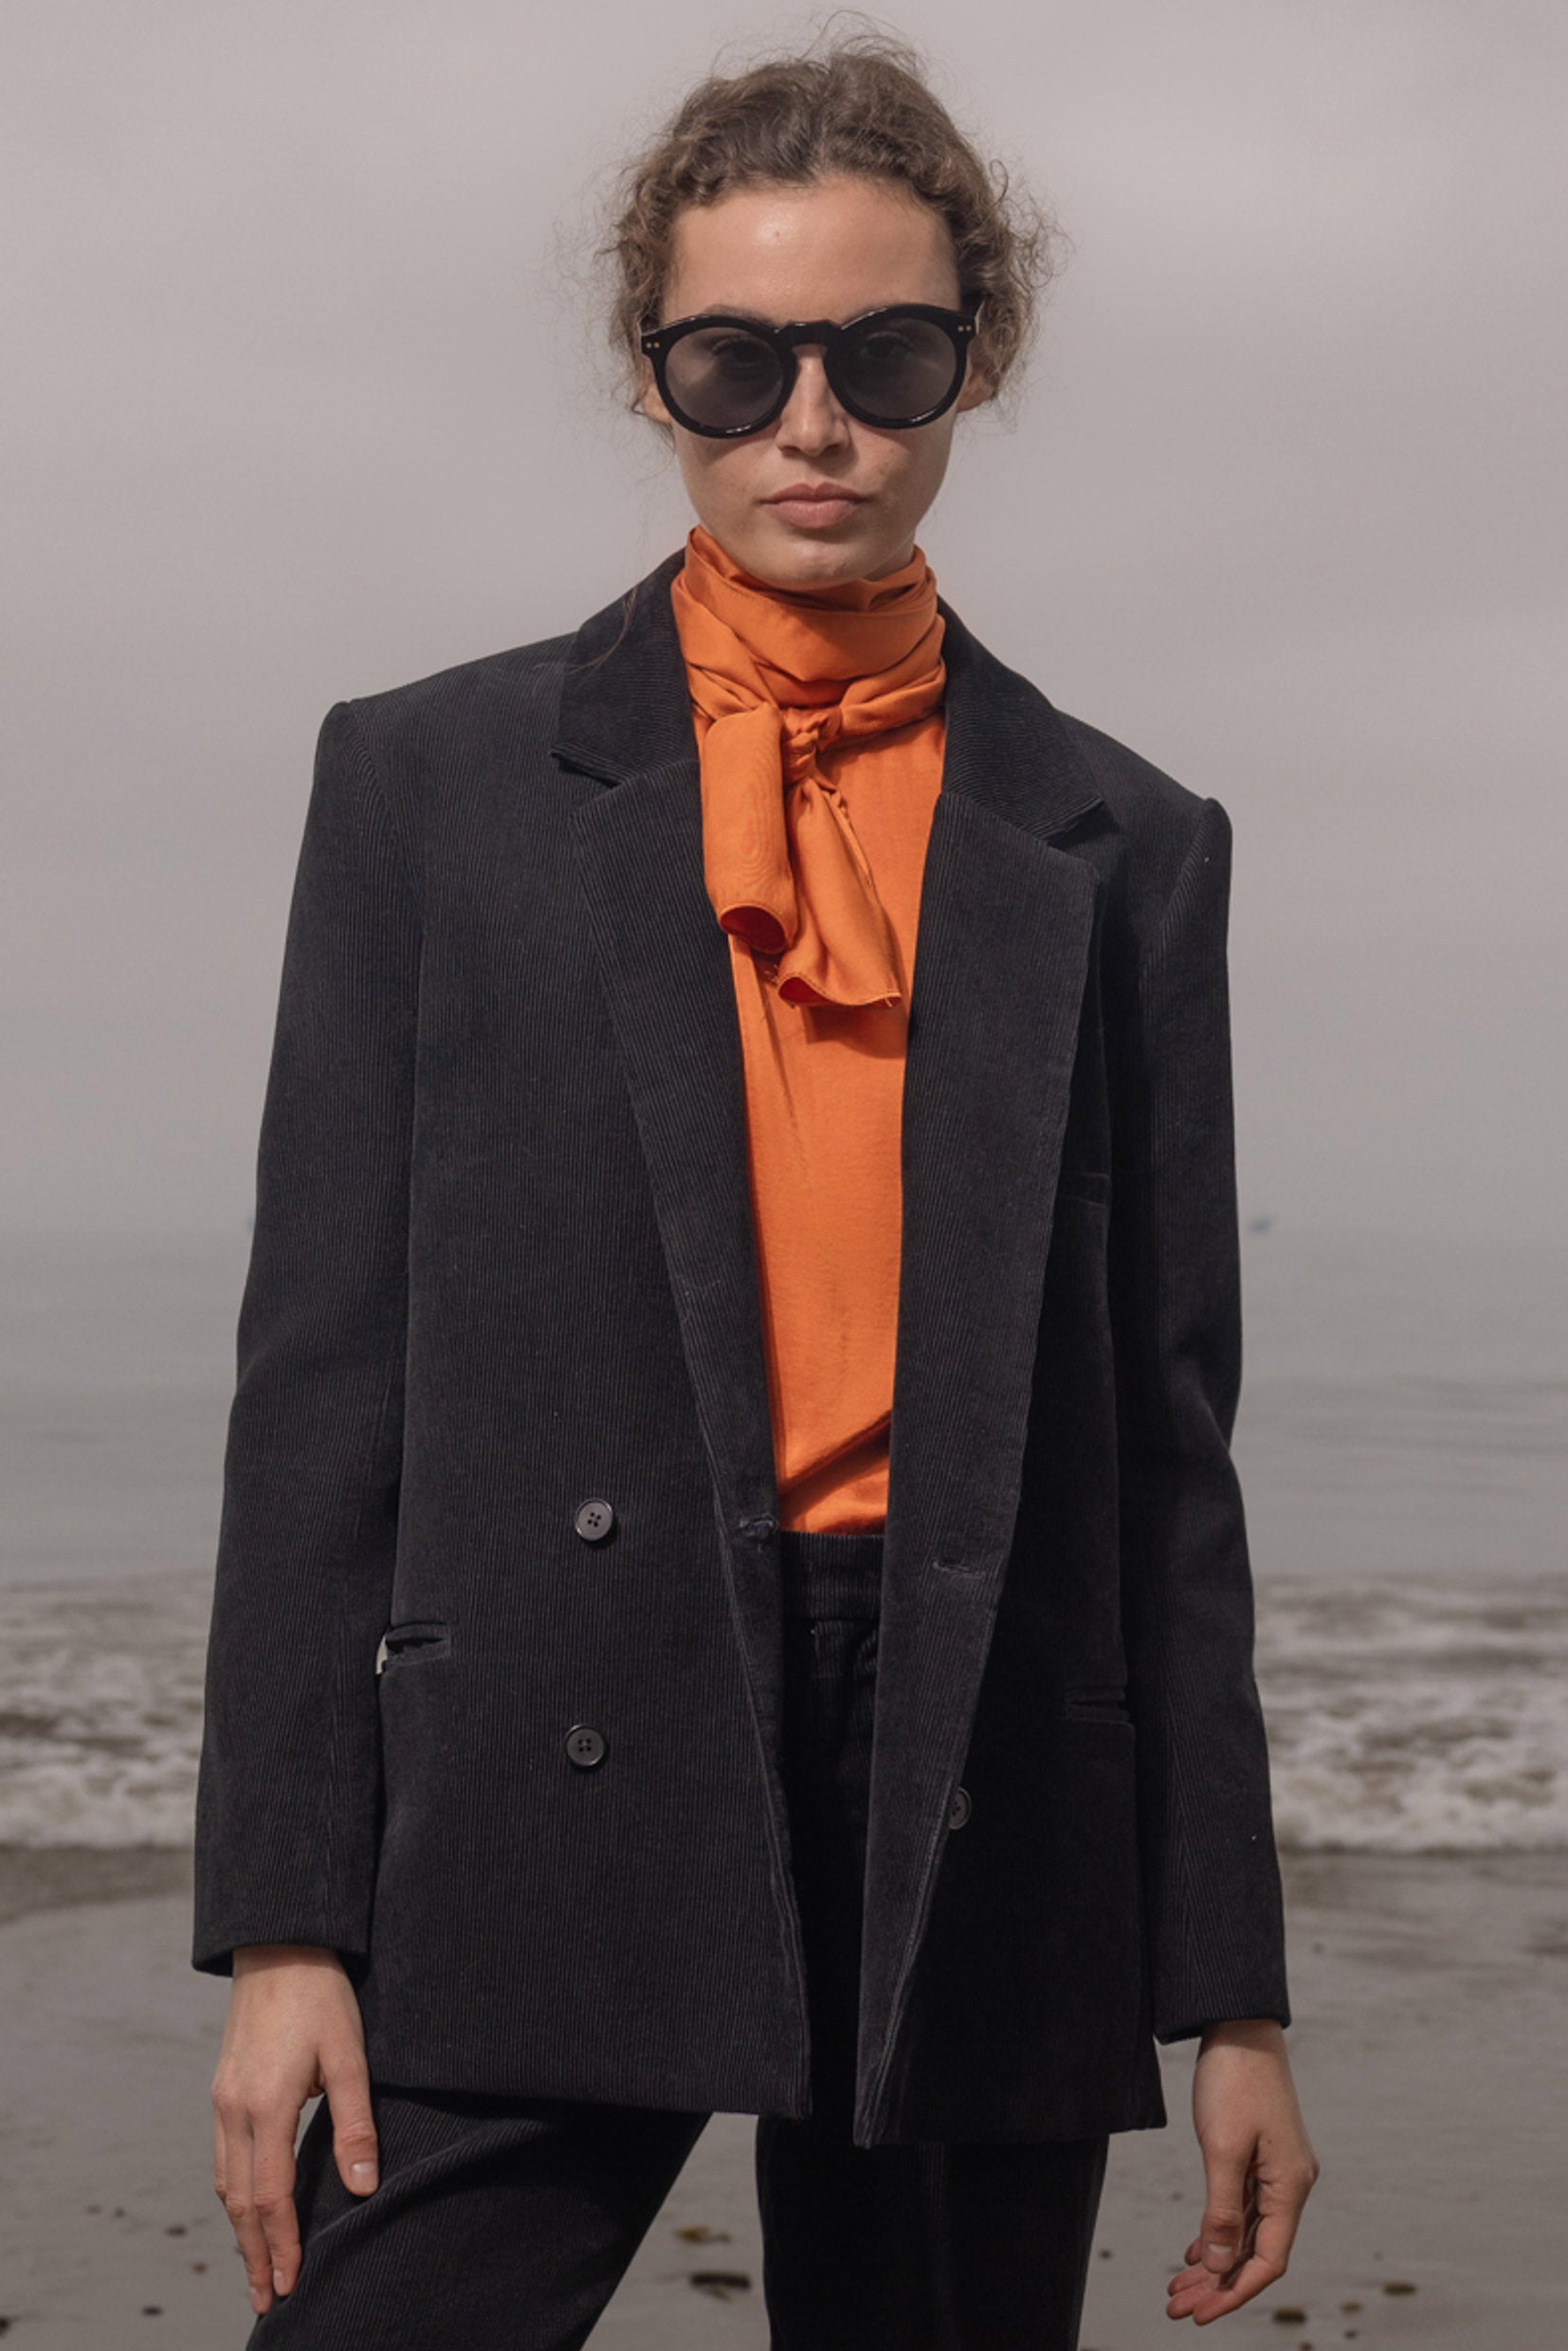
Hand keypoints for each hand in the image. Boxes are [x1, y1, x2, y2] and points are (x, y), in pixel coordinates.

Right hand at [210, 1944, 379, 2318]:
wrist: (279, 1945)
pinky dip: (235, 2194)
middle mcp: (234, 2110)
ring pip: (226, 2183)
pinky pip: (222, 2157)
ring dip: (241, 2230)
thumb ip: (355, 2122)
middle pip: (240, 2201)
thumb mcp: (349, 2055)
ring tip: (257, 2267)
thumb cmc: (320, 1996)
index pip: (272, 2195)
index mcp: (265, 2106)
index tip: (291, 2284)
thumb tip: (364, 2185)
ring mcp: (222, 2101)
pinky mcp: (223, 2090)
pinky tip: (248, 2208)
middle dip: (255, 2254)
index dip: (282, 2244)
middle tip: (268, 2298)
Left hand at [1165, 2019, 1318, 2323]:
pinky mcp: (1261, 2155)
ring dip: (1215, 2261)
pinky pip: (1243, 2207)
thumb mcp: (1221, 2148)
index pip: (1268, 2260)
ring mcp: (1277, 2169)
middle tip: (1176, 2308)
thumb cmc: (1233, 2080)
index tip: (1199, 2315)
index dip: (1234, 2292)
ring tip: (1178, 2287)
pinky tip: (1196, 2250)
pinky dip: (1220, 2230)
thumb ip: (1222, 2212)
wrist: (1239, 2022)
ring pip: (1247, 2231)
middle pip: (1256, 2251)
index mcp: (1290, 2186)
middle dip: (1218, 2284)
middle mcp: (1290, 2184)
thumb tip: (1220, 2268)